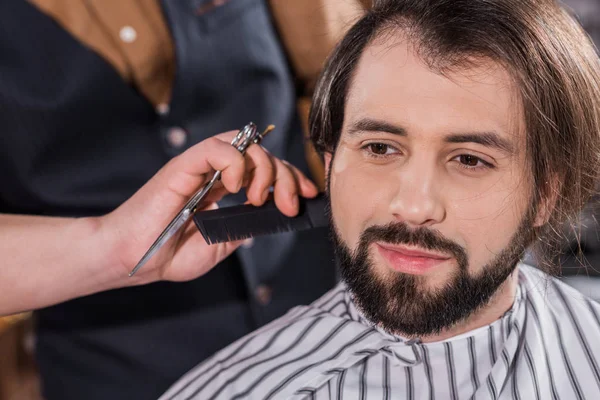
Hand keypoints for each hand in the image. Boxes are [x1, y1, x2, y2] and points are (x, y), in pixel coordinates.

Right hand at [100, 130, 317, 283]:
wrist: (133, 259)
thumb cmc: (168, 254)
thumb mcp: (219, 246)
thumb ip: (241, 229)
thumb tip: (266, 220)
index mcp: (222, 189)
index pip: (265, 170)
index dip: (291, 178)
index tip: (309, 195)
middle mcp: (214, 173)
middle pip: (261, 154)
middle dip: (285, 175)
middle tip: (289, 203)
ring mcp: (199, 167)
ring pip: (244, 144)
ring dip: (264, 168)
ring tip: (258, 198)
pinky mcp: (184, 165)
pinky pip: (217, 147)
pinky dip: (236, 162)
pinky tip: (237, 188)